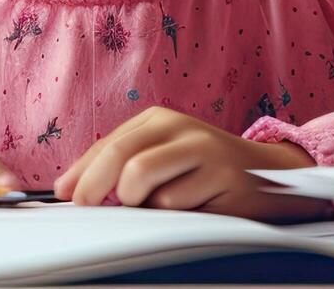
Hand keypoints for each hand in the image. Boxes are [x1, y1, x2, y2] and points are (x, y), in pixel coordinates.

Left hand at [53, 107, 333, 221]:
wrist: (269, 173)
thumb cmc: (204, 168)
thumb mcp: (162, 155)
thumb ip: (120, 166)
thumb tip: (69, 189)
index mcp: (159, 120)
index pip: (108, 145)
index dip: (81, 172)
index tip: (64, 195)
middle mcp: (180, 129)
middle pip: (122, 158)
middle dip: (95, 186)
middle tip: (86, 207)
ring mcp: (204, 151)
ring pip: (145, 183)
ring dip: (142, 203)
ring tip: (159, 204)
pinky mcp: (222, 178)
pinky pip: (177, 204)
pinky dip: (173, 213)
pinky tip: (192, 206)